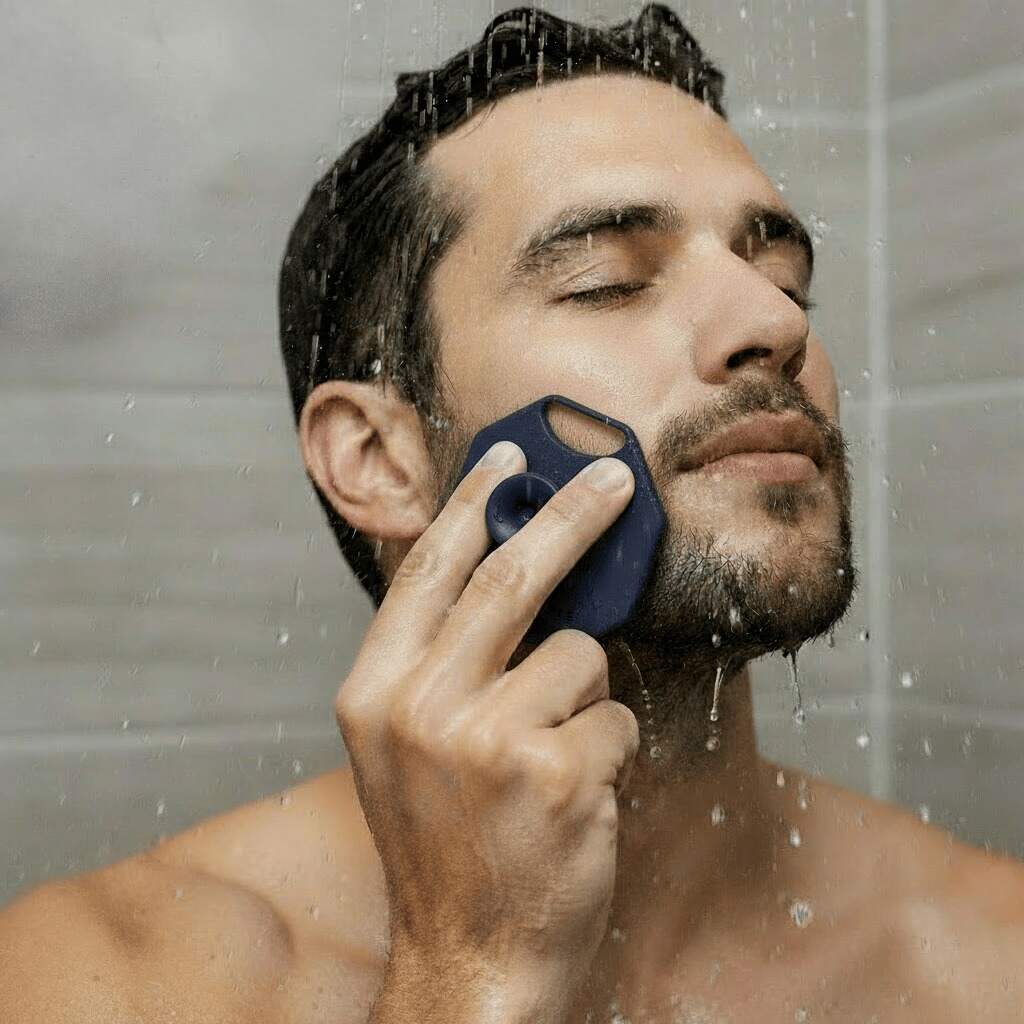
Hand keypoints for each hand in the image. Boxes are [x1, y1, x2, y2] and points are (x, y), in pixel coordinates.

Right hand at [337, 440, 638, 1015]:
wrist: (469, 962)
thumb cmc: (447, 845)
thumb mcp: (407, 745)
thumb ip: (442, 659)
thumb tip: (507, 565)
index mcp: (374, 692)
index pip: (429, 570)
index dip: (473, 503)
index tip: (508, 457)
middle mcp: (420, 707)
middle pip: (512, 575)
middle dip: (572, 513)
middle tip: (615, 480)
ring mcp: (486, 740)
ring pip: (581, 655)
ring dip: (587, 696)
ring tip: (554, 757)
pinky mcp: (555, 773)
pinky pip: (616, 717)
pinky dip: (610, 747)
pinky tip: (576, 797)